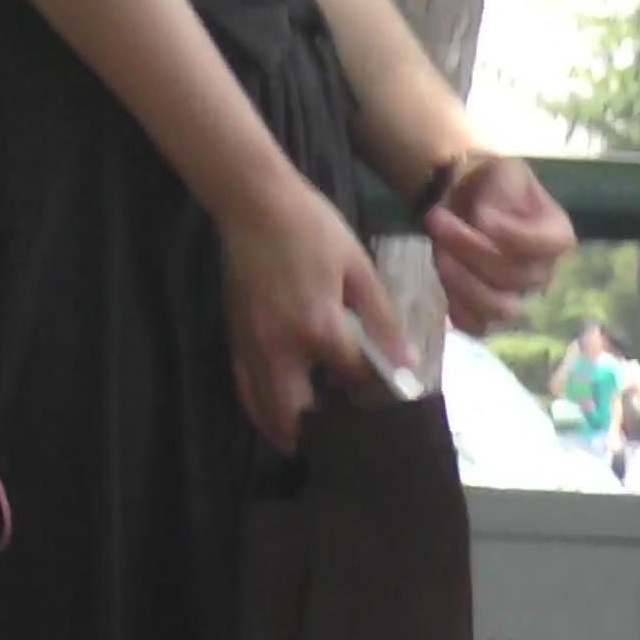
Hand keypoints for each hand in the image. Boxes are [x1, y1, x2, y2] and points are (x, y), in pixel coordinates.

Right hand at [218, 176, 408, 452]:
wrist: (253, 203)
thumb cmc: (313, 229)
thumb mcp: (359, 269)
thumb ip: (382, 321)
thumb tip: (406, 365)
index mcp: (318, 328)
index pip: (355, 379)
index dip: (380, 389)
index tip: (398, 394)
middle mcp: (278, 348)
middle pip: (297, 416)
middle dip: (325, 434)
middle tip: (351, 437)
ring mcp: (251, 346)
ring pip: (264, 411)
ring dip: (290, 429)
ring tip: (319, 434)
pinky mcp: (234, 338)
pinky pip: (245, 389)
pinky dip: (264, 409)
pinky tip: (283, 411)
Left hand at [426, 154, 572, 335]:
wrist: (463, 200)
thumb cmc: (491, 186)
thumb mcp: (503, 170)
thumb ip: (503, 189)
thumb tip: (488, 222)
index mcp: (556, 235)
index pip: (550, 246)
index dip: (515, 235)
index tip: (481, 215)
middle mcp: (542, 270)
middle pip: (516, 276)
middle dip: (470, 248)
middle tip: (436, 220)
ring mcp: (516, 294)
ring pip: (500, 308)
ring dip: (463, 282)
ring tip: (437, 250)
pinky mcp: (485, 308)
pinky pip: (478, 326)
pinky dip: (459, 311)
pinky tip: (442, 288)